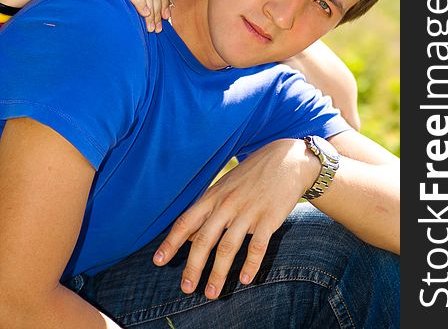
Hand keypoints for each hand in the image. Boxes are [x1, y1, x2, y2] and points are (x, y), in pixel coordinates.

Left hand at [153, 139, 319, 299]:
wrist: (286, 159)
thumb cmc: (251, 175)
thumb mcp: (225, 186)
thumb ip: (207, 209)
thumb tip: (189, 235)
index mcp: (214, 196)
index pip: (186, 221)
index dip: (171, 242)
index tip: (158, 261)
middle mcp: (227, 204)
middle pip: (205, 239)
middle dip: (193, 266)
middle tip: (186, 288)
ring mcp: (248, 211)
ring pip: (229, 246)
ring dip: (218, 272)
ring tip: (211, 292)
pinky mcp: (269, 218)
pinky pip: (258, 246)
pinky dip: (251, 264)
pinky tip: (245, 279)